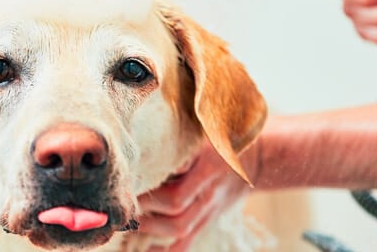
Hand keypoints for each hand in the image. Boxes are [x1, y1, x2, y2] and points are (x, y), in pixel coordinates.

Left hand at [137, 139, 257, 250]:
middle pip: (175, 212)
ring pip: (179, 230)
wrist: (254, 161)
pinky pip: (186, 244)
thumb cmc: (223, 141)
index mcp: (208, 168)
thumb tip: (153, 152)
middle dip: (145, 209)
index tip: (128, 185)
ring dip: (150, 228)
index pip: (177, 190)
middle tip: (122, 201)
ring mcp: (208, 210)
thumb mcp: (207, 135)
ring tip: (127, 220)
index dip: (150, 192)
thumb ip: (183, 145)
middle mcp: (209, 193)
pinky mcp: (206, 221)